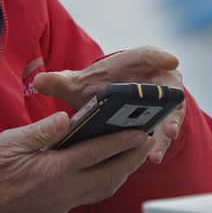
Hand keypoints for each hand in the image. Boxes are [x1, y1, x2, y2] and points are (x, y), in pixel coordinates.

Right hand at [0, 113, 152, 212]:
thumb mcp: (10, 143)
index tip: (140, 132)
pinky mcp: (56, 211)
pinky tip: (106, 173)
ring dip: (122, 173)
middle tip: (147, 142)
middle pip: (110, 175)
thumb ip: (42, 131)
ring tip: (134, 156)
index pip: (97, 153)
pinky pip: (90, 197)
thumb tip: (67, 118)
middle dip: (132, 158)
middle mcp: (63, 190)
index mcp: (54, 170)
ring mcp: (61, 204)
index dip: (122, 141)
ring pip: (103, 190)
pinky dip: (105, 183)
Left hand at [34, 46, 186, 164]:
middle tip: (171, 99)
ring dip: (169, 123)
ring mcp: (162, 101)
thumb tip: (39, 81)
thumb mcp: (79, 85)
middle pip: (165, 84)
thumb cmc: (97, 88)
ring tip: (168, 134)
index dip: (159, 57)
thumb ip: (60, 82)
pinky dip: (161, 143)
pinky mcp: (164, 121)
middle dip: (169, 95)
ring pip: (170, 110)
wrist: (108, 101)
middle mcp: (153, 79)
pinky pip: (166, 131)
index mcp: (133, 64)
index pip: (147, 55)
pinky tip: (154, 157)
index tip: (172, 61)